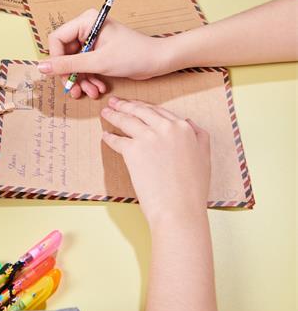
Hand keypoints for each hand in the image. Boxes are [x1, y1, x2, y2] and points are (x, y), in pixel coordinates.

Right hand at [37, 9, 174, 98]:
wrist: (158, 61)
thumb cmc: (133, 55)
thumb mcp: (98, 62)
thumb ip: (68, 64)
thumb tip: (41, 68)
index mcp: (86, 21)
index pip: (57, 39)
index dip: (56, 59)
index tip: (63, 76)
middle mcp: (87, 28)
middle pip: (64, 54)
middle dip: (71, 74)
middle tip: (75, 90)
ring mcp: (92, 41)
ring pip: (74, 63)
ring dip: (81, 80)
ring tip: (90, 93)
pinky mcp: (98, 52)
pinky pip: (84, 67)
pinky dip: (89, 79)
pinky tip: (97, 89)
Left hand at [101, 96, 210, 228]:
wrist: (178, 208)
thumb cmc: (192, 189)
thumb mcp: (204, 157)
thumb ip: (198, 136)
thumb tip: (189, 122)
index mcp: (184, 128)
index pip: (159, 111)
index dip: (144, 106)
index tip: (135, 104)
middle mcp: (166, 128)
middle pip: (140, 111)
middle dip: (124, 105)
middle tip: (114, 102)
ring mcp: (148, 137)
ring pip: (126, 120)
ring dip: (113, 115)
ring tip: (105, 112)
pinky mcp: (132, 150)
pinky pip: (117, 140)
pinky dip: (109, 137)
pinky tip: (105, 135)